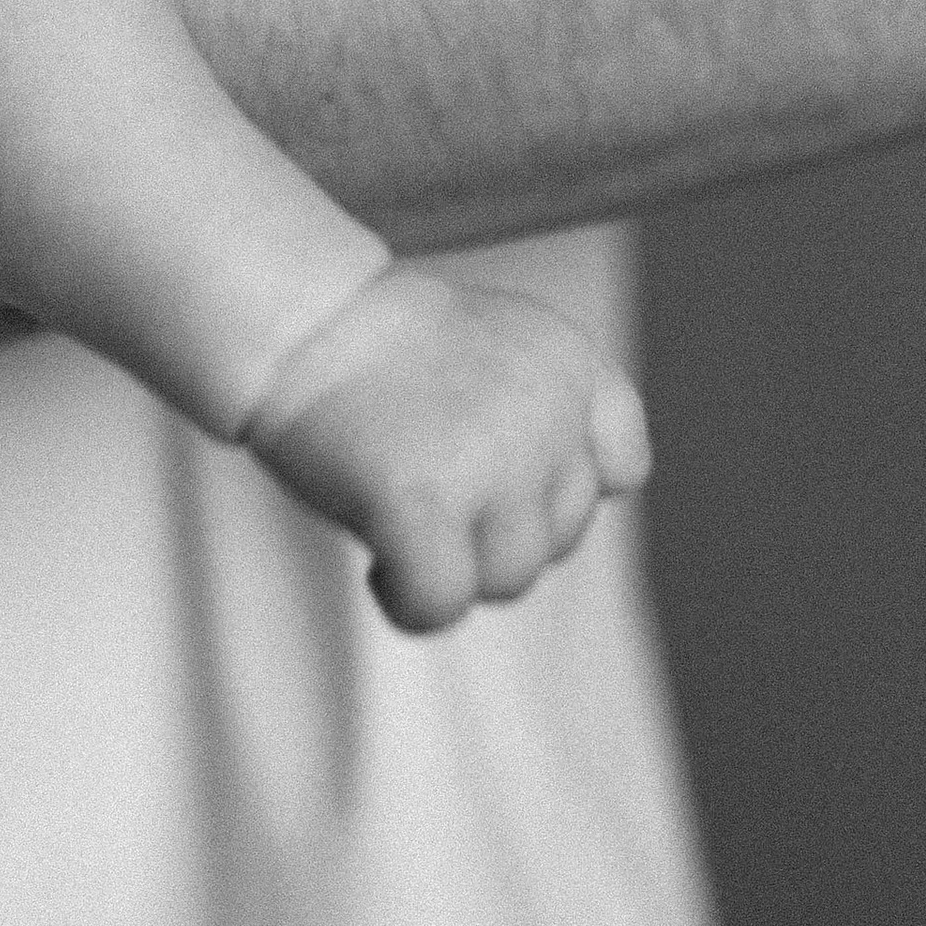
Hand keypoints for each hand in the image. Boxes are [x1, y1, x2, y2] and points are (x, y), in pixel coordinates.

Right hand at [245, 262, 651, 633]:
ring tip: (396, 508)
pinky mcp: (426, 505)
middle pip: (558, 537)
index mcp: (575, 364)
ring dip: (452, 565)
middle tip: (425, 478)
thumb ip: (551, 418)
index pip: (622, 469)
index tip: (493, 466)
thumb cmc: (386, 348)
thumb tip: (562, 522)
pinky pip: (442, 604)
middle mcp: (550, 412)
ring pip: (508, 579)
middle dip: (495, 529)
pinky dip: (408, 602)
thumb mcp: (504, 350)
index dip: (558, 487)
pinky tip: (377, 564)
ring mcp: (495, 461)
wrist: (302, 320)